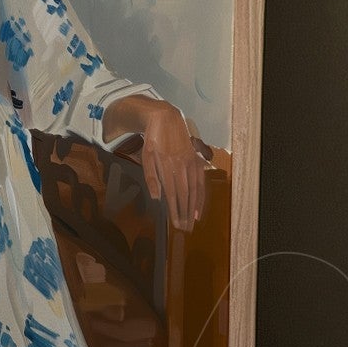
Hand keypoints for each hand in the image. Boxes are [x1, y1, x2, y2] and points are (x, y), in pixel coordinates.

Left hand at [132, 98, 208, 231]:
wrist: (166, 118)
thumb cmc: (153, 140)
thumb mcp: (146, 156)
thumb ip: (151, 177)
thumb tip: (157, 197)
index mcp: (166, 165)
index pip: (172, 193)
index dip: (175, 210)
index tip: (176, 224)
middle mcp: (181, 165)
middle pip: (185, 194)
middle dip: (185, 212)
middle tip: (185, 228)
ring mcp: (191, 162)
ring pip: (195, 188)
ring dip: (195, 206)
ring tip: (194, 221)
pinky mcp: (196, 159)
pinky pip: (201, 180)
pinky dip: (201, 194)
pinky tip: (199, 205)